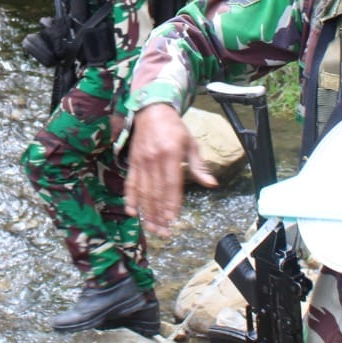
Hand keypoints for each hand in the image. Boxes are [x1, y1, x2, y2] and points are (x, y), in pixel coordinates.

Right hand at [124, 103, 215, 235]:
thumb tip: (212, 184)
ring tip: (152, 228)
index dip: (171, 203)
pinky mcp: (132, 162)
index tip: (172, 219)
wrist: (151, 110)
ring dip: (147, 211)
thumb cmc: (174, 128)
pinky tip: (131, 212)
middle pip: (156, 192)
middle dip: (159, 214)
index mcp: (171, 154)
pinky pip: (130, 183)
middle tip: (163, 232)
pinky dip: (130, 198)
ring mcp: (141, 162)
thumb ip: (199, 166)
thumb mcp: (190, 143)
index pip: (171, 184)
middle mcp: (154, 160)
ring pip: (143, 191)